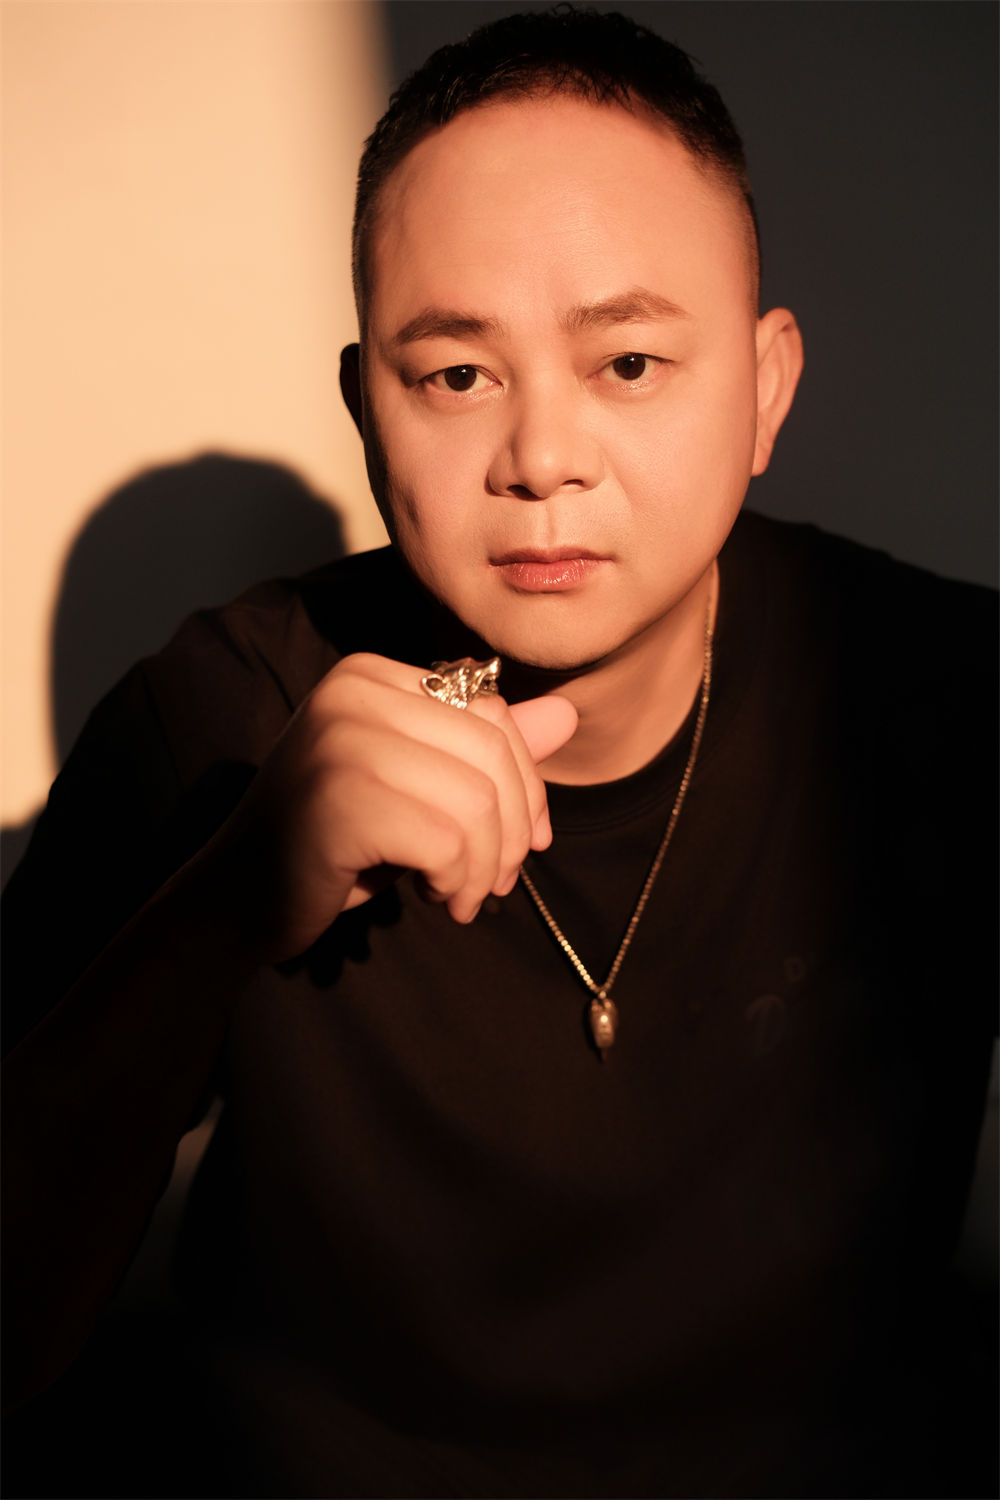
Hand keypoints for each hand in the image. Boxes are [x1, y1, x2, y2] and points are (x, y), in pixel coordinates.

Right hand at [203, 653, 577, 961]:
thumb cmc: (335, 844)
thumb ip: (487, 750)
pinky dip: (457, 882)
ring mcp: (341, 740)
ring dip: (484, 867)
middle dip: (511, 831)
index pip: (491, 713)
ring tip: (458, 894)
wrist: (238, 898)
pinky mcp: (339, 798)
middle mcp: (353, 691)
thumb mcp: (419, 789)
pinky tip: (431, 898)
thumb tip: (567, 716)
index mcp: (371, 675)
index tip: (519, 844)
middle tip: (489, 882)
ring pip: (478, 801)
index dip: (526, 785)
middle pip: (492, 752)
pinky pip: (449, 841)